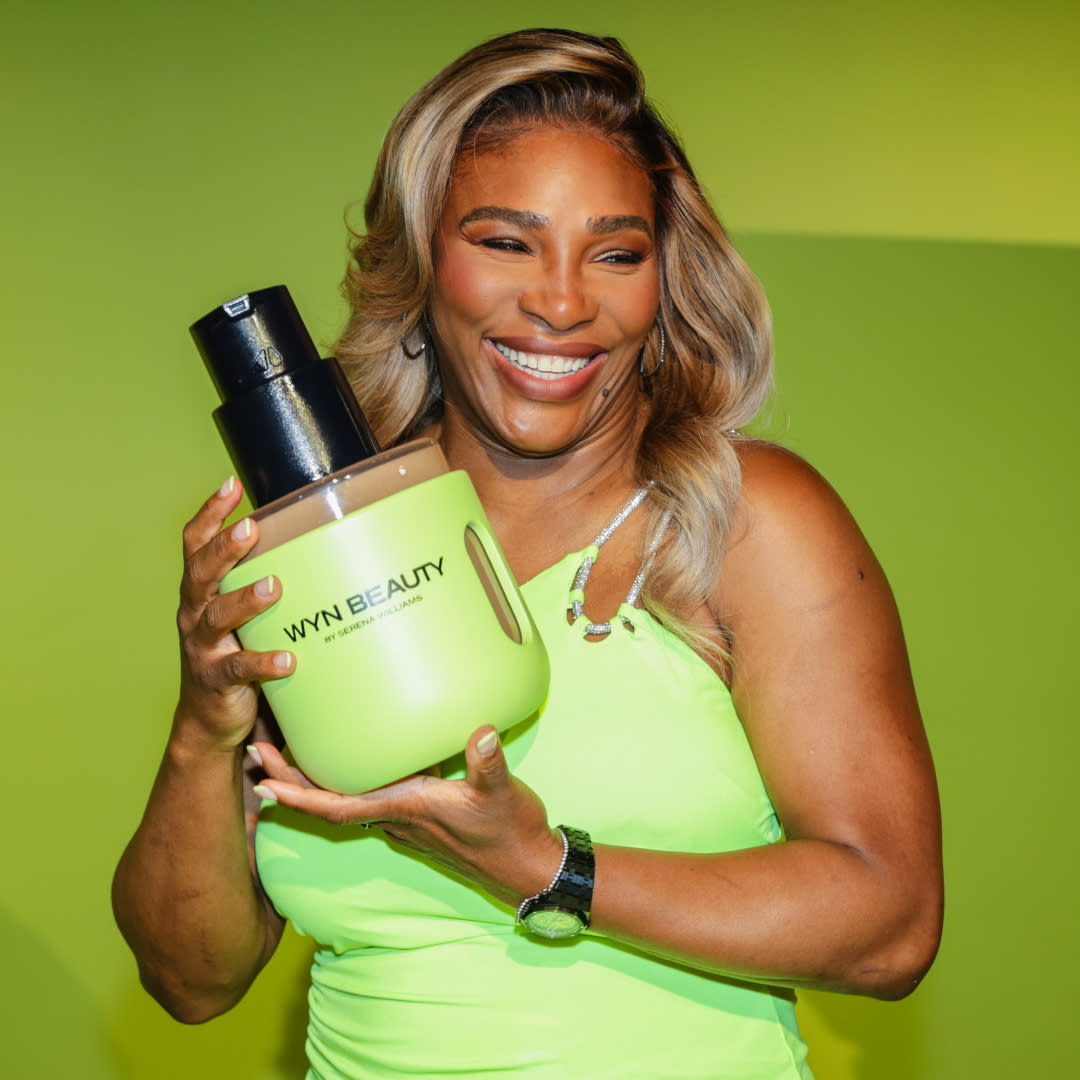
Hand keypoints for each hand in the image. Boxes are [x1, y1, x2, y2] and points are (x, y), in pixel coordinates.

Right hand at [174, 478, 294, 751]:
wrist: (209, 719)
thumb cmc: (233, 650)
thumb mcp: (240, 612)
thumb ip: (262, 579)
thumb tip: (318, 541)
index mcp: (200, 590)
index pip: (195, 544)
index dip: (210, 514)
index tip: (231, 486)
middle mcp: (195, 613)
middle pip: (201, 573)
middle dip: (224, 548)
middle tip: (250, 528)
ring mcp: (203, 647)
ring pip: (217, 617)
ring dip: (244, 600)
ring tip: (274, 587)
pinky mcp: (217, 680)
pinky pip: (238, 669)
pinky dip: (263, 663)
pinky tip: (287, 660)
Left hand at [250, 727, 562, 904]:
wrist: (527, 867)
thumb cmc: (511, 834)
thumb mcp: (503, 795)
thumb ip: (489, 764)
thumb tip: (482, 732)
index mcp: (407, 810)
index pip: (339, 807)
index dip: (300, 795)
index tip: (265, 781)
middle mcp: (397, 816)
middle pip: (330, 800)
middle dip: (290, 778)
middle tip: (257, 747)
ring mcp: (407, 817)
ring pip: (347, 797)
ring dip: (313, 777)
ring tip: (287, 743)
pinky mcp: (421, 812)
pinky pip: (372, 793)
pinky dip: (348, 775)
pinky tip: (350, 750)